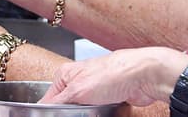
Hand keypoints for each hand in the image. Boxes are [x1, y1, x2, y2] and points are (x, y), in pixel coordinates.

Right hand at [39, 47, 187, 106]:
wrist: (143, 76)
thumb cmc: (112, 74)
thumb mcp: (77, 91)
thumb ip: (58, 101)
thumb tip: (44, 108)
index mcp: (66, 74)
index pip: (49, 98)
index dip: (50, 110)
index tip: (53, 116)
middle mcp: (79, 80)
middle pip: (67, 105)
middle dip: (73, 113)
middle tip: (81, 113)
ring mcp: (94, 89)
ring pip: (84, 110)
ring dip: (88, 114)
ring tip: (95, 111)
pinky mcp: (109, 97)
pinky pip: (99, 111)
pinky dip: (101, 114)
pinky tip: (104, 112)